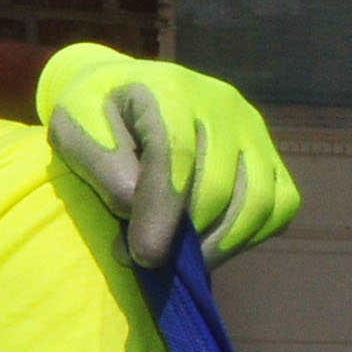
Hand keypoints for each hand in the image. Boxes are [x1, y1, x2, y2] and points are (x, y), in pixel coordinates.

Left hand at [38, 48, 301, 265]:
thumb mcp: (73, 127)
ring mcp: (253, 130)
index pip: (177, 154)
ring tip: (176, 262)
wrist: (125, 92)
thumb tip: (131, 207)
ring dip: (216, 245)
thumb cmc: (93, 114)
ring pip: (256, 201)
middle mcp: (223, 105)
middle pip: (218, 185)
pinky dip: (247, 236)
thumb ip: (101, 163)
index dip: (162, 210)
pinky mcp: (270, 156)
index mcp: (169, 89)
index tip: (144, 255)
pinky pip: (279, 206)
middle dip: (182, 236)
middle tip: (141, 259)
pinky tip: (209, 247)